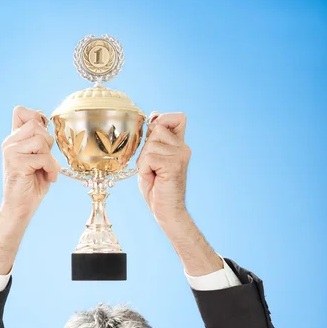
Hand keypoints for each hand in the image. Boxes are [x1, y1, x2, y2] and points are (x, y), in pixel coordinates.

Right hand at [1, 106, 60, 219]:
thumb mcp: (39, 158)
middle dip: (48, 143)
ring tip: (47, 170)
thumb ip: (40, 141)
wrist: (21, 207)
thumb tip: (46, 121)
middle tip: (46, 160)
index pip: (20, 111)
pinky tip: (48, 178)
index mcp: (14, 139)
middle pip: (36, 125)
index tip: (44, 137)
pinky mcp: (16, 163)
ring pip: (40, 140)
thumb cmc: (31, 184)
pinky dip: (50, 169)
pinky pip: (42, 157)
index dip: (36, 118)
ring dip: (50, 158)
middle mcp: (9, 143)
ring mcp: (10, 152)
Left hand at [137, 112, 190, 227]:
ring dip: (144, 161)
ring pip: (150, 145)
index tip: (154, 139)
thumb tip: (153, 117)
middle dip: (146, 148)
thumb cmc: (157, 188)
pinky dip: (144, 169)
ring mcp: (181, 155)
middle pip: (156, 129)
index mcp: (180, 144)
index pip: (177, 117)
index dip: (162, 120)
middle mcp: (183, 147)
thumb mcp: (152, 158)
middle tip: (152, 167)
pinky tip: (154, 178)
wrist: (166, 211)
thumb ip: (153, 139)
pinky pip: (148, 158)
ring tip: (153, 174)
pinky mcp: (174, 164)